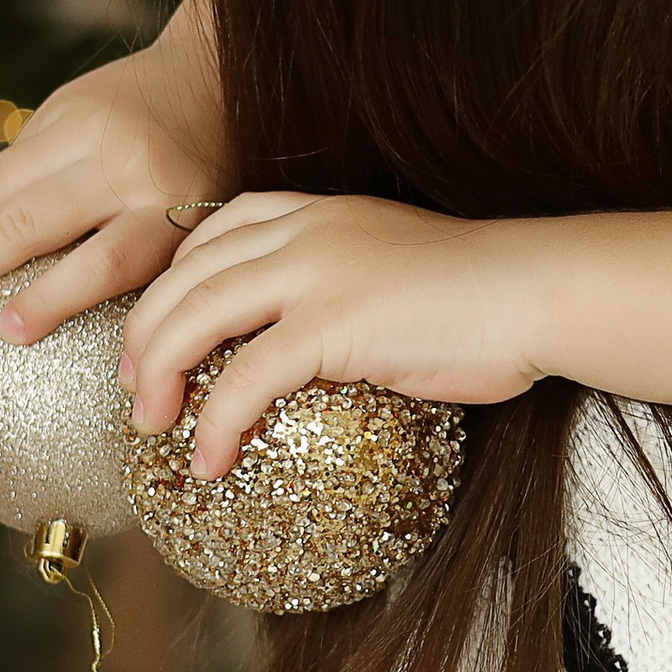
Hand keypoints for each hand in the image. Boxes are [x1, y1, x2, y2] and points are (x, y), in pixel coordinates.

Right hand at [0, 0, 228, 342]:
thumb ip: (148, 259)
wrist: (215, 73)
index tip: (10, 332)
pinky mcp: (62, 105)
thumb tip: (95, 335)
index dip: (52, 300)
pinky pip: (5, 161)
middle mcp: (128, 162)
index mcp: (175, 201)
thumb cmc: (210, 173)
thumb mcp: (202, 219)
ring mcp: (89, 127)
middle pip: (30, 222)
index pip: (107, 260)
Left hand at [119, 193, 538, 472]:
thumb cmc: (486, 295)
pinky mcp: (331, 324)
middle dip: (143, 332)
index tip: (159, 329)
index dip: (173, 280)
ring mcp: (315, 273)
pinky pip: (243, 378)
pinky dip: (214, 423)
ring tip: (150, 425)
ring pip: (193, 318)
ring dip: (156, 375)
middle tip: (134, 388)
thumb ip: (346, 288)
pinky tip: (209, 459)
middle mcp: (305, 231)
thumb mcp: (397, 269)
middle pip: (185, 274)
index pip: (217, 230)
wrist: (536, 292)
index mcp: (322, 213)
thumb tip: (316, 349)